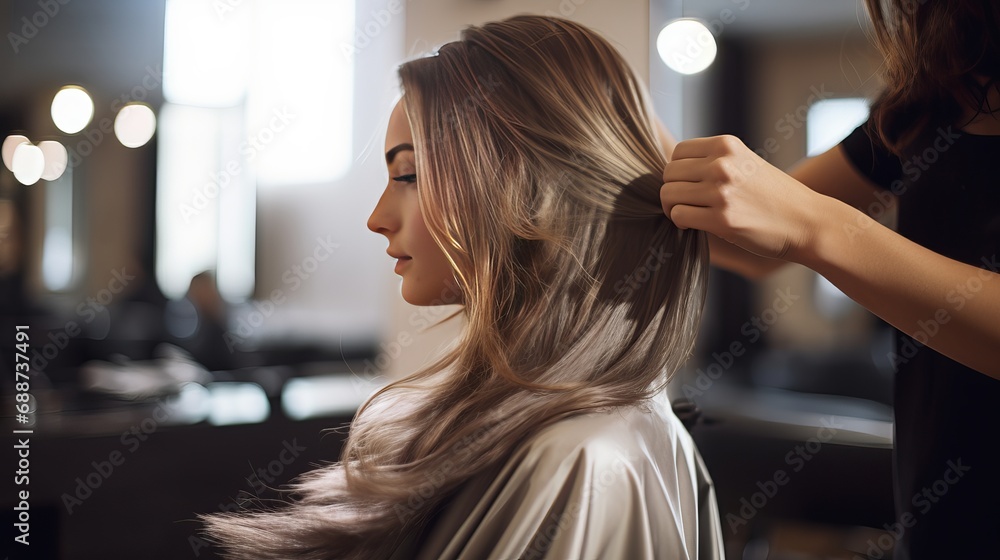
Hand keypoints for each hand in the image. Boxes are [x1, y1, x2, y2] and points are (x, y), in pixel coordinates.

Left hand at [660, 135, 822, 261]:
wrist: (807, 221)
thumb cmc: (774, 196)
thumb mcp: (746, 163)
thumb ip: (715, 161)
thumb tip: (673, 170)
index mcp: (727, 146)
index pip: (678, 152)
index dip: (678, 171)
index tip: (688, 185)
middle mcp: (722, 164)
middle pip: (669, 173)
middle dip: (672, 189)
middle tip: (685, 203)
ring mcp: (721, 191)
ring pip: (668, 194)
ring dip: (673, 207)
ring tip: (689, 214)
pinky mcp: (721, 219)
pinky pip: (679, 216)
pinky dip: (680, 223)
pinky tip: (694, 226)